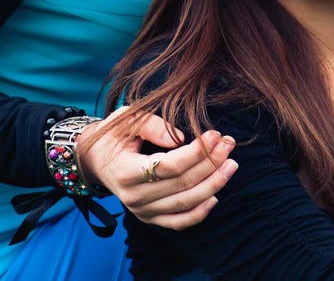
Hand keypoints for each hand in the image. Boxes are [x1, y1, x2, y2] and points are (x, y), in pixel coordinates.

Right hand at [77, 106, 237, 228]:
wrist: (96, 159)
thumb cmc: (114, 135)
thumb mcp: (127, 119)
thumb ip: (153, 125)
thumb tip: (182, 137)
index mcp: (126, 171)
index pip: (169, 166)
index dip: (196, 152)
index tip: (214, 134)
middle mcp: (133, 197)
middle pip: (181, 185)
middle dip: (211, 163)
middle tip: (229, 144)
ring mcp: (142, 211)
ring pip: (184, 204)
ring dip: (213, 184)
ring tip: (231, 164)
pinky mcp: (149, 218)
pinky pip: (178, 222)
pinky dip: (199, 213)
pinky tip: (216, 195)